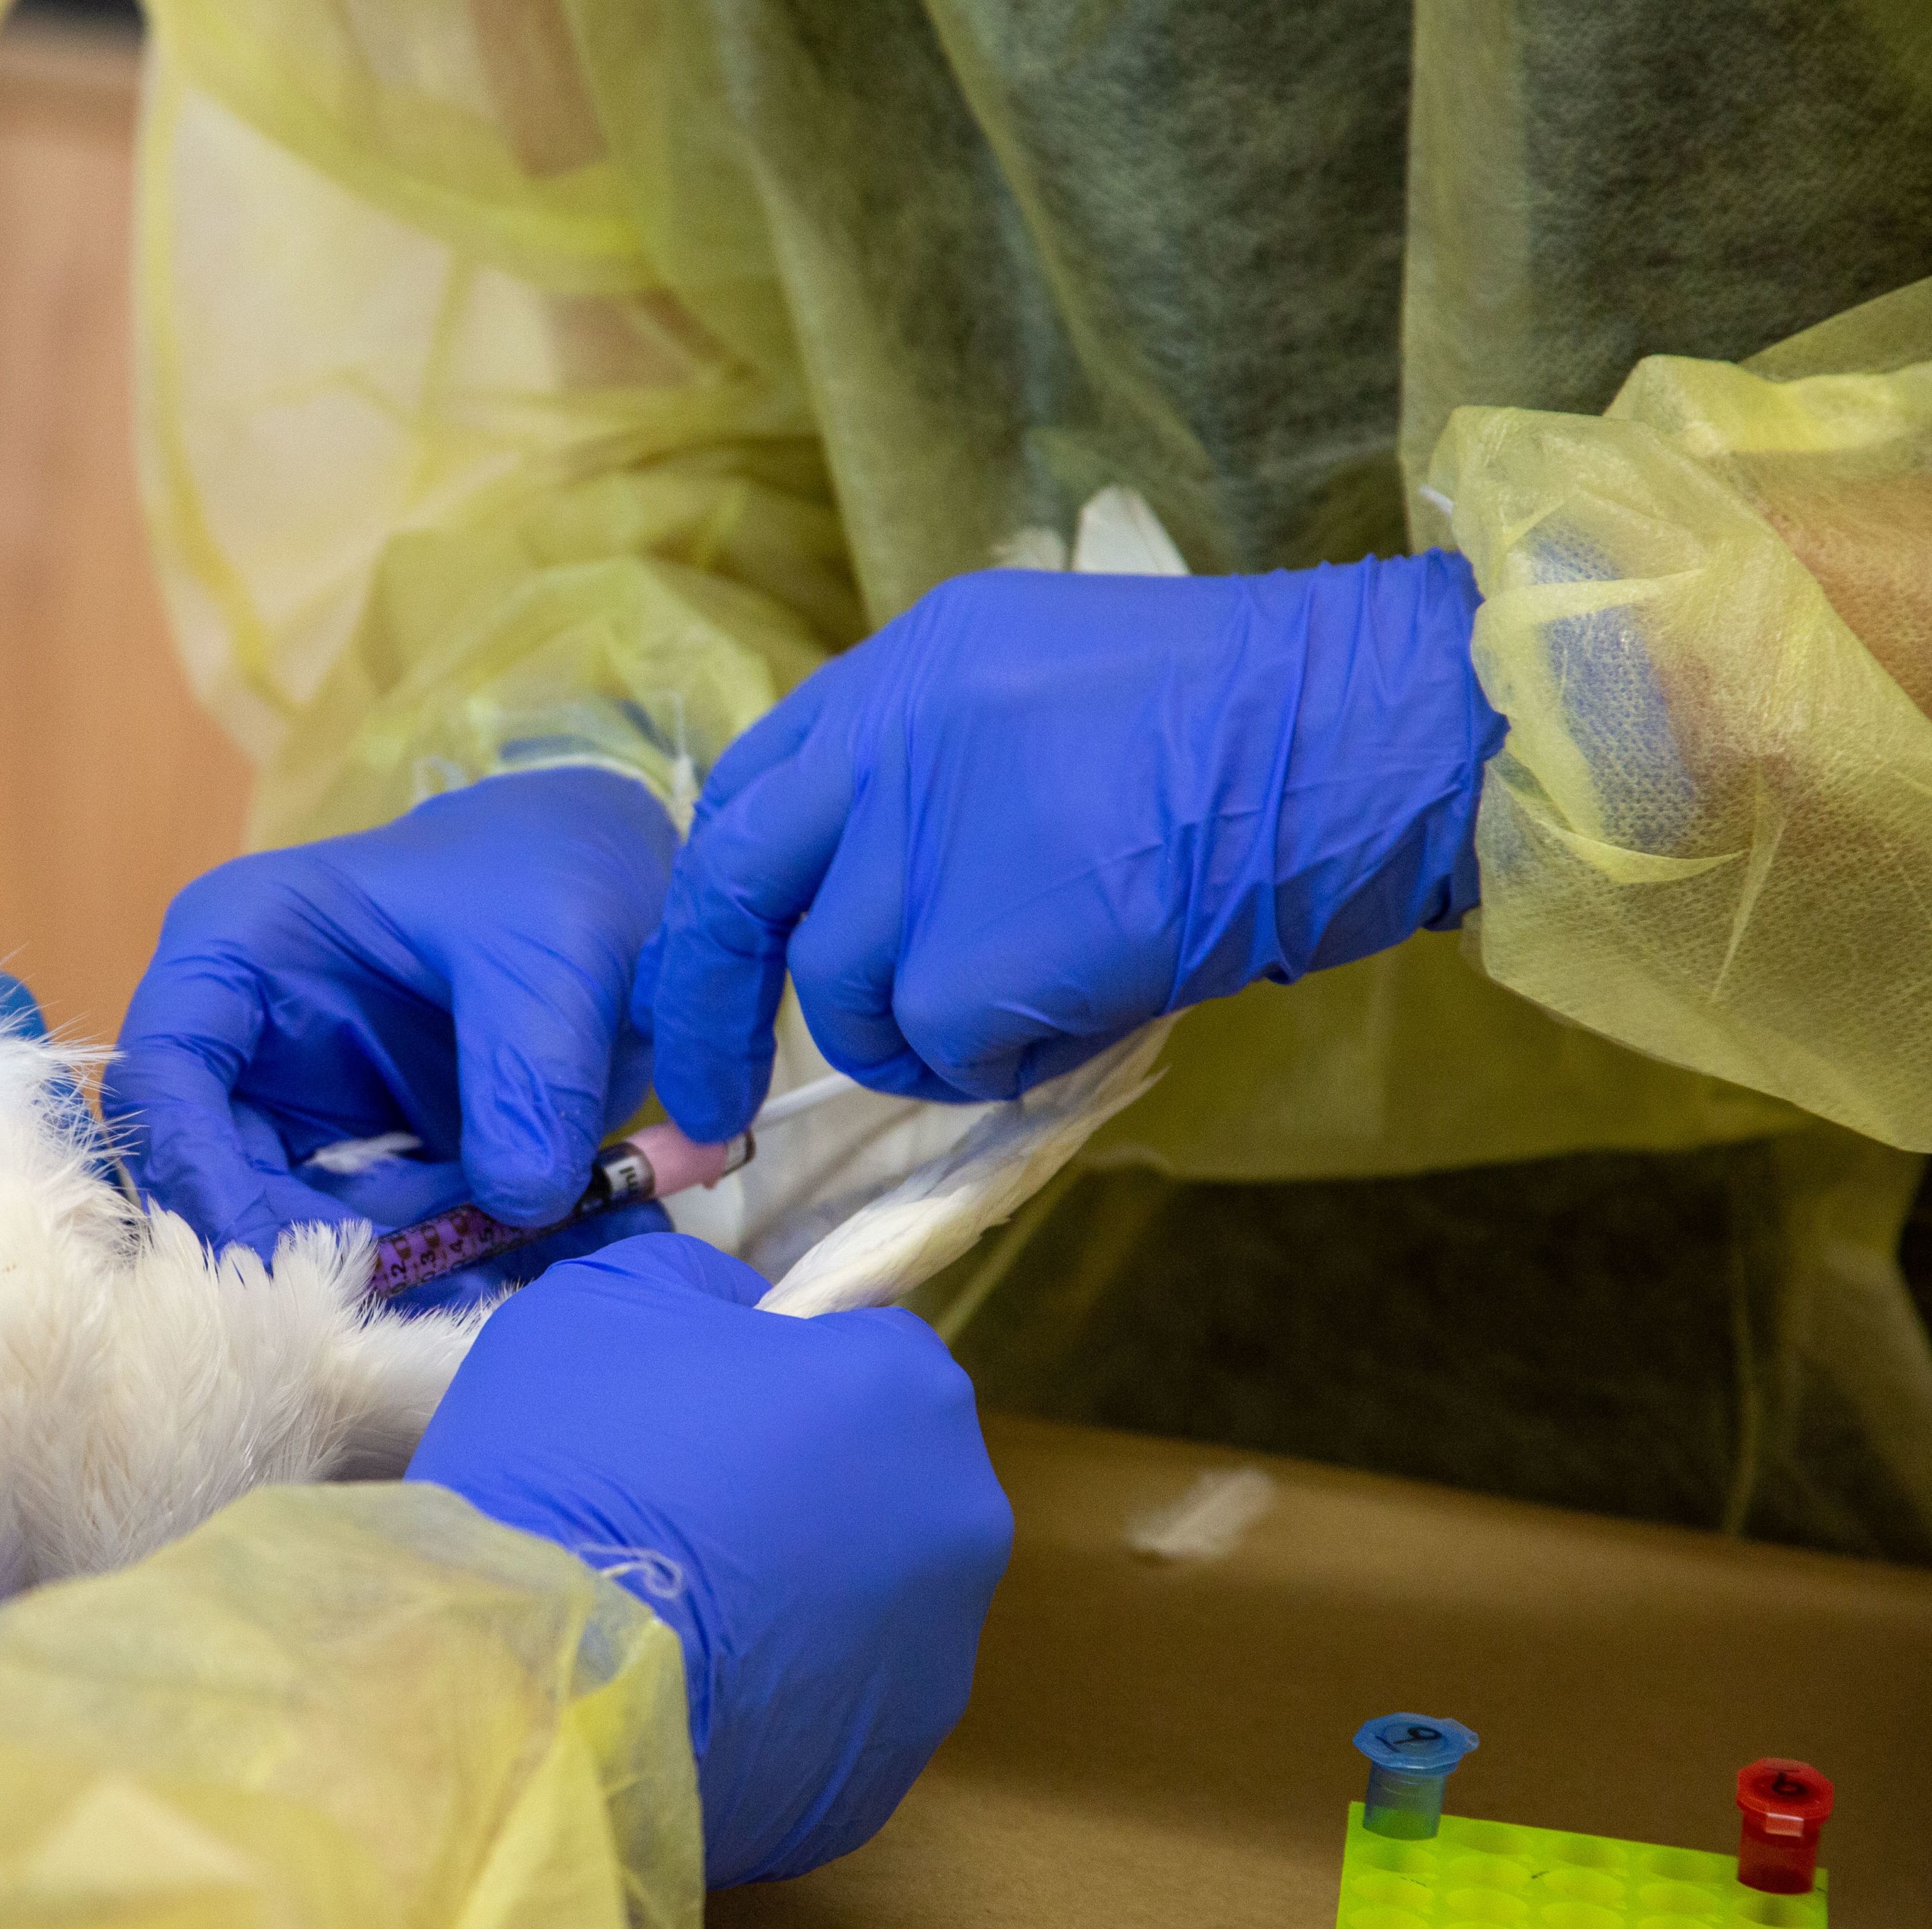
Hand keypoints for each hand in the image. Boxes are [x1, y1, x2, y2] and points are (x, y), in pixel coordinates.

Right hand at [108, 768, 678, 1260]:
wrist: (611, 893)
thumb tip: (519, 1199)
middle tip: (402, 1296)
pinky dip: (443, 1272)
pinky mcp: (365, 1171)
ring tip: (491, 1285)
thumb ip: (531, 1068)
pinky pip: (380, 1247)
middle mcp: (246, 1046)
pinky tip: (519, 1274)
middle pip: (213, 1182)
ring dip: (387, 1277)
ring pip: (296, 1235)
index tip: (284, 1257)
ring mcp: (302, 1115)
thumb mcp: (551, 952)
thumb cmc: (545, 879)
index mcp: (237, 950)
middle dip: (304, 1253)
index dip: (199, 1176)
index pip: (164, 1075)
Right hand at [407, 1232, 1011, 1886]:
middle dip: (798, 1485)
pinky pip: (825, 1710)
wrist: (536, 1681)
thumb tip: (742, 1320)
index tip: (693, 1406)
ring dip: (788, 1597)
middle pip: (878, 1479)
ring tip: (668, 1611)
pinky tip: (680, 1693)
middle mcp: (960, 1526)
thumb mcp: (602, 1304)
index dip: (778, 1371)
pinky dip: (769, 1699)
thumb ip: (698, 1288)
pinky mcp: (881, 1779)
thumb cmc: (575, 1464)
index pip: (867, 1351)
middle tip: (673, 1507)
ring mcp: (934, 1664)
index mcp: (910, 1392)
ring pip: (859, 1601)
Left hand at [639, 552, 1503, 1138]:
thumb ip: (938, 778)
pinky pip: (943, 1051)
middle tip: (716, 1105)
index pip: (749, 792)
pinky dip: (1001, 1065)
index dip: (718, 903)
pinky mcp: (979, 950)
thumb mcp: (1055, 699)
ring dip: (923, 1038)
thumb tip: (868, 900)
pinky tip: (1085, 1016)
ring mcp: (928, 842)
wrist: (1377, 737)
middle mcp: (891, 739)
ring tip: (1034, 1006)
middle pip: (734, 890)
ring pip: (848, 995)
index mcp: (907, 667)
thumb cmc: (1258, 731)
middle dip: (708, 1012)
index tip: (711, 984)